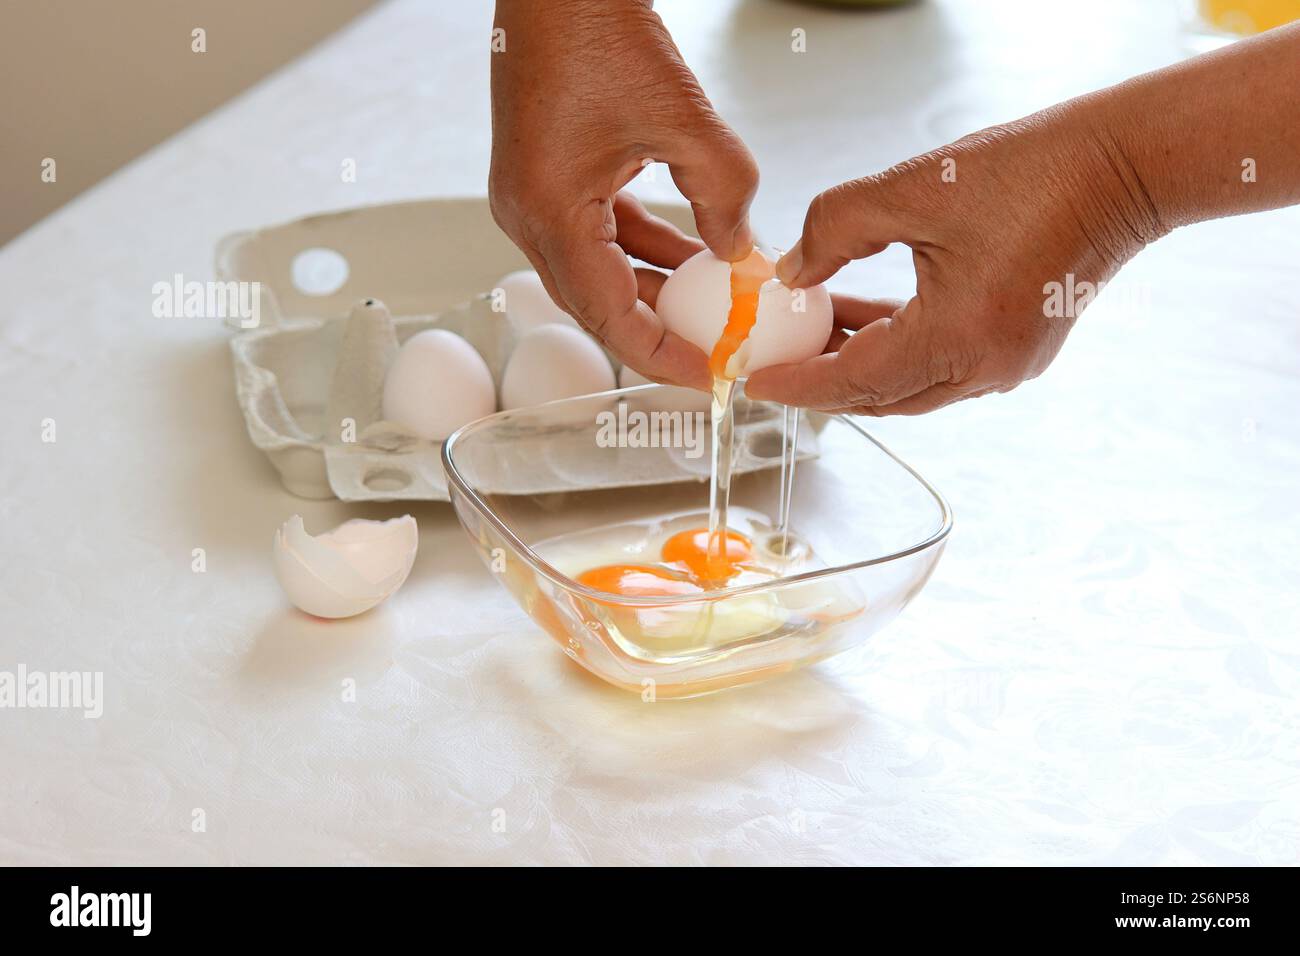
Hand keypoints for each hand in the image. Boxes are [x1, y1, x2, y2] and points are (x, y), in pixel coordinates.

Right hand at [490, 0, 757, 389]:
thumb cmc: (594, 27)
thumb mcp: (684, 119)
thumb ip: (723, 194)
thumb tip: (739, 252)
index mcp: (548, 213)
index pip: (610, 318)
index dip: (665, 357)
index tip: (711, 376)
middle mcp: (527, 215)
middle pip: (598, 306)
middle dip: (661, 332)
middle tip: (717, 352)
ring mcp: (531, 197)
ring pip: (599, 272)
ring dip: (656, 288)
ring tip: (715, 305)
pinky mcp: (545, 179)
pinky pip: (597, 235)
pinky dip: (643, 249)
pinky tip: (692, 250)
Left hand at [745, 104, 1167, 414]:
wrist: (1123, 167)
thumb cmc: (1031, 173)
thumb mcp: (911, 190)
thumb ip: (833, 230)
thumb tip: (791, 274)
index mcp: (959, 339)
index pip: (855, 383)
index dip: (797, 384)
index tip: (752, 381)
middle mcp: (986, 370)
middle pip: (881, 397)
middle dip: (821, 382)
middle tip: (771, 360)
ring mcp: (1007, 367)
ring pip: (909, 387)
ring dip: (857, 365)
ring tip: (807, 333)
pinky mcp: (1018, 352)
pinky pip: (939, 367)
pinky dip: (895, 351)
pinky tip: (860, 320)